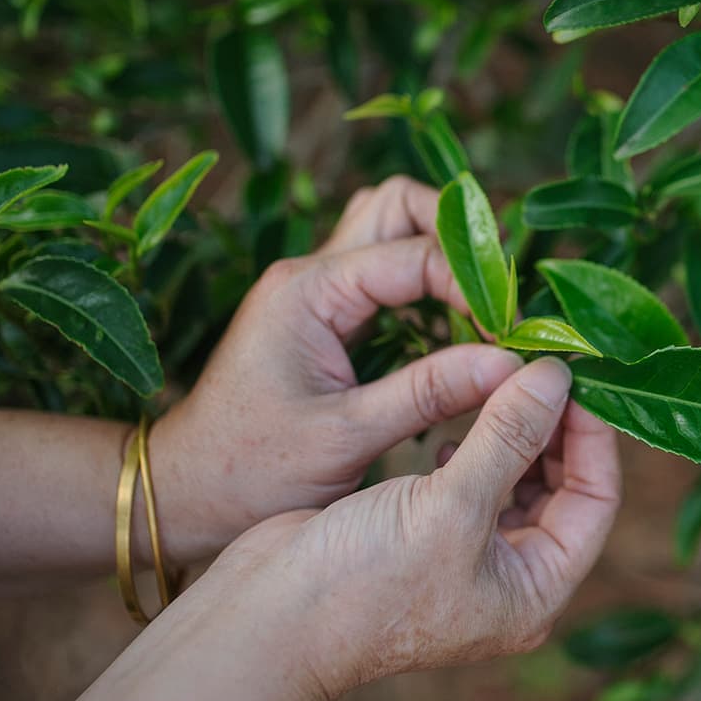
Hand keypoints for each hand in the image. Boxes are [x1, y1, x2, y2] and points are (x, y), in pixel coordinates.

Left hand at [149, 176, 524, 560]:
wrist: (186, 494)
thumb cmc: (251, 470)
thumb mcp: (347, 436)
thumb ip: (430, 393)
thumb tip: (512, 366)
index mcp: (307, 291)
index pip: (415, 254)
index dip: (475, 286)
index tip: (513, 334)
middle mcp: (310, 274)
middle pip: (400, 206)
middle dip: (460, 238)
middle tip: (503, 299)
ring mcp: (317, 292)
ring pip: (394, 232)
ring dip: (445, 260)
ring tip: (488, 317)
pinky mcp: (326, 318)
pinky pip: (389, 278)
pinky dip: (431, 295)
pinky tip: (459, 341)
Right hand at [227, 357, 622, 698]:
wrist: (267, 618)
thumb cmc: (364, 578)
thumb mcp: (451, 503)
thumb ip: (508, 437)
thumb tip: (557, 377)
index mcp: (534, 592)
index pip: (596, 502)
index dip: (592, 437)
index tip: (574, 378)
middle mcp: (509, 583)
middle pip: (561, 492)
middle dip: (553, 430)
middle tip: (539, 369)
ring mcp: (465, 564)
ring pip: (514, 485)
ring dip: (512, 436)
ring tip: (500, 385)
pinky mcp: (423, 541)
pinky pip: (471, 488)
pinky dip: (471, 453)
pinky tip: (449, 433)